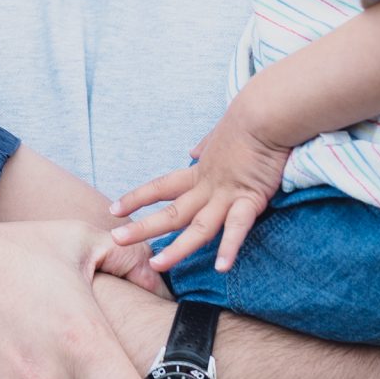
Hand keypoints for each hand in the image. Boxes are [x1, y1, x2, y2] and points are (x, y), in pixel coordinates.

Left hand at [110, 101, 299, 274]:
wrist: (264, 111)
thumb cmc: (246, 120)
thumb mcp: (219, 134)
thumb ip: (206, 146)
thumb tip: (192, 151)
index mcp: (201, 172)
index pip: (162, 187)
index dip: (137, 199)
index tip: (115, 209)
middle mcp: (208, 186)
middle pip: (171, 213)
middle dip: (143, 228)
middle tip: (115, 239)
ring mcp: (227, 194)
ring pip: (199, 228)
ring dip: (178, 249)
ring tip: (157, 266)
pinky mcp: (251, 198)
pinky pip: (238, 227)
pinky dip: (230, 246)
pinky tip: (221, 267)